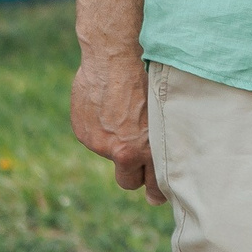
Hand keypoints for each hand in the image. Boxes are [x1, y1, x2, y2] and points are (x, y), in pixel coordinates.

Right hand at [70, 48, 162, 203]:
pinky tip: (109, 106)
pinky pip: (95, 138)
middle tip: (141, 164)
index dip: (157, 191)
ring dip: (118, 144)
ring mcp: (100, 144)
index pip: (155, 186)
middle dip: (135, 176)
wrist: (114, 56)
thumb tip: (167, 153)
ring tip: (125, 115)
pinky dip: (101, 129)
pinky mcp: (84, 134)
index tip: (158, 194)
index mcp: (148, 148)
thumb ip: (162, 136)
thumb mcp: (165, 110)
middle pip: (128, 183)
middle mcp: (123, 152)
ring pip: (112, 156)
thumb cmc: (149, 76)